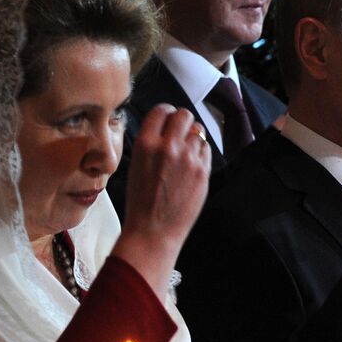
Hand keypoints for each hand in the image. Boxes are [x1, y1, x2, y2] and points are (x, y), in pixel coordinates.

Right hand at [111, 104, 210, 294]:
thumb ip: (150, 143)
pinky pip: (206, 150)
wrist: (153, 231)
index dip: (166, 112)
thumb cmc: (141, 203)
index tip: (168, 117)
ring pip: (198, 132)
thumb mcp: (135, 165)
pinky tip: (191, 166)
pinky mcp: (203, 172)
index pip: (161, 110)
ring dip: (193, 138)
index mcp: (146, 144)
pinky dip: (200, 153)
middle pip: (184, 115)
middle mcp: (168, 147)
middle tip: (180, 132)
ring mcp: (188, 159)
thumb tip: (164, 128)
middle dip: (183, 121)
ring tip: (185, 153)